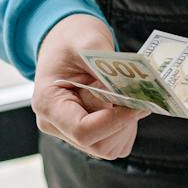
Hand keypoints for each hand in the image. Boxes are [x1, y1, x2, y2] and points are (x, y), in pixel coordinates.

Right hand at [32, 14, 145, 160]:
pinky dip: (126, 128)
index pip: (83, 130)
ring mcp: (69, 134)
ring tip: (124, 96)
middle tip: (137, 96)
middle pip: (98, 144)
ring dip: (126, 125)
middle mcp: (55, 125)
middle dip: (123, 122)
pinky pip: (114, 145)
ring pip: (108, 148)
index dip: (115, 121)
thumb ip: (107, 64)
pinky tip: (121, 105)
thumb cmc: (72, 39)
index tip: (138, 103)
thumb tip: (134, 89)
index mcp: (48, 103)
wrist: (66, 43)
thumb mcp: (87, 40)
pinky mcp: (87, 136)